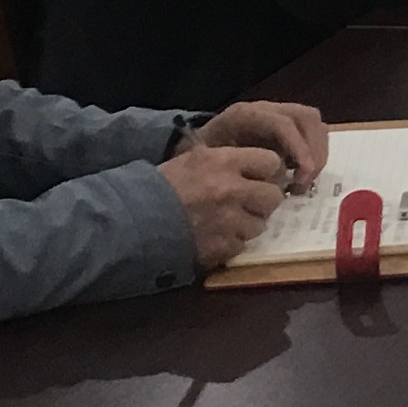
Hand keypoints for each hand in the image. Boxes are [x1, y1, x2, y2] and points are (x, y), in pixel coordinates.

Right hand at [160, 144, 287, 268]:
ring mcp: (229, 221)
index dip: (268, 170)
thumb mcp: (194, 159)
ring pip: (260, 223)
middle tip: (249, 202)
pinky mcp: (222, 247)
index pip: (271, 162)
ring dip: (248, 223)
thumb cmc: (162, 185)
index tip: (261, 177)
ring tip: (228, 220)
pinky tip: (216, 236)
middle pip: (273, 196)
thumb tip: (261, 164)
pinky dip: (232, 242)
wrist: (135, 221)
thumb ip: (227, 160)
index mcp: (224, 162)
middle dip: (263, 199)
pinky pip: (242, 244)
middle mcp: (232, 189)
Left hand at [181, 99, 329, 192]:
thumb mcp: (212, 161)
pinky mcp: (288, 125)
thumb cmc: (205, 156)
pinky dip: (315, 152)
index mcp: (246, 115)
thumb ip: (240, 167)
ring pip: (314, 123)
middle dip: (313, 151)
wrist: (199, 146)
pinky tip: (301, 173)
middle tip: (305, 181)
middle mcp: (267, 108)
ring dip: (318, 152)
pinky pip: (313, 132)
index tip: (303, 175)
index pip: (283, 124)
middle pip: (306, 117)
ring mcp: (280, 114)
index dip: (299, 148)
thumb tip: (273, 181)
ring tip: (305, 179)